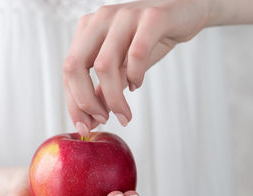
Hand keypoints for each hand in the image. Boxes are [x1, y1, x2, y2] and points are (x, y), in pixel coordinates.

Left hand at [63, 0, 210, 135]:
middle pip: (75, 66)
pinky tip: (137, 85)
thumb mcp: (121, 66)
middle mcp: (100, 20)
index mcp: (88, 30)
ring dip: (113, 98)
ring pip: (104, 65)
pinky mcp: (151, 18)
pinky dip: (135, 76)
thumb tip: (92, 119)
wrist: (184, 12)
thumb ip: (103, 89)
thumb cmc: (149, 39)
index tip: (85, 126)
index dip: (74, 102)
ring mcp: (124, 16)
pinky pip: (136, 54)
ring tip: (124, 114)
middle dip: (85, 101)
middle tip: (103, 120)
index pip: (68, 70)